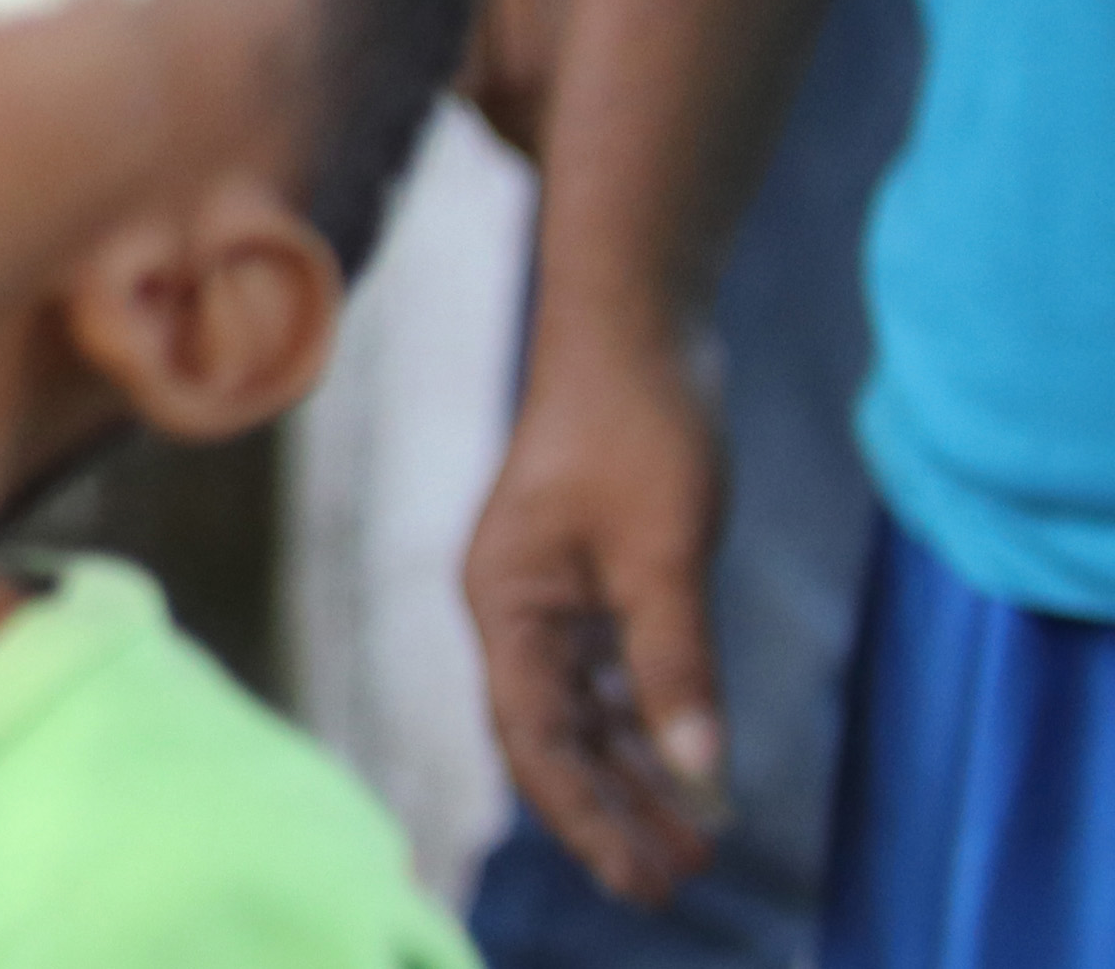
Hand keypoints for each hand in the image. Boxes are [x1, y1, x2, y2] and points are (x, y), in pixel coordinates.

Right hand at [465, 326, 730, 906]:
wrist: (638, 322)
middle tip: (670, 884)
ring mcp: (552, 588)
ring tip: (692, 842)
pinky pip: (611, 669)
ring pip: (585, 707)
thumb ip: (677, 664)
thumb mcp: (667, 552)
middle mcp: (516, 605)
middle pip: (553, 734)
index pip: (533, 736)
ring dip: (634, 771)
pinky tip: (688, 761)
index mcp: (505, 601)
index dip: (584, 815)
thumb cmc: (638, 424)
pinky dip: (648, 718)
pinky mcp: (593, 570)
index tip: (638, 879)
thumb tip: (701, 778)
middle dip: (608, 810)